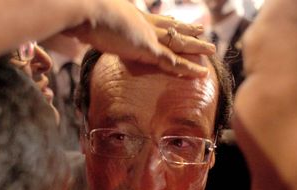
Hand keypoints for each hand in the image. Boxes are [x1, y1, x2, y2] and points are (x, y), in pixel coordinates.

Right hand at [63, 0, 214, 77]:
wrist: (86, 10)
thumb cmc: (84, 13)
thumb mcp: (93, 19)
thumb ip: (96, 28)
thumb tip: (83, 33)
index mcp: (134, 17)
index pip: (158, 21)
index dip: (171, 22)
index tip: (181, 22)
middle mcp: (145, 25)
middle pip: (173, 29)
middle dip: (189, 31)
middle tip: (204, 32)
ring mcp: (147, 37)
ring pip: (178, 44)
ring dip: (196, 48)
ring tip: (212, 50)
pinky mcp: (146, 49)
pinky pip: (171, 61)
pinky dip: (185, 68)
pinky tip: (199, 73)